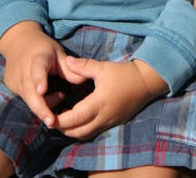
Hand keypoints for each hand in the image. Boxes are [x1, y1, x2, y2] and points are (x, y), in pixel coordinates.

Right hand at [0, 22, 84, 127]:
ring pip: (29, 99)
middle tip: (52, 122)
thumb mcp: (58, 52)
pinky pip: (26, 99)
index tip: (42, 91)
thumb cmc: (44, 49)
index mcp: (37, 58)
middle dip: (41, 108)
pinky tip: (47, 97)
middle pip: (30, 92)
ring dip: (44, 105)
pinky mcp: (12, 88)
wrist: (18, 42)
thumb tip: (83, 81)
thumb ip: (69, 68)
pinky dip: (37, 103)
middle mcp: (23, 71)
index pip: (37, 69)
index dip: (39, 80)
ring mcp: (15, 80)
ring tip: (60, 96)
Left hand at [51, 57, 166, 139]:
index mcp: (98, 103)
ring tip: (64, 120)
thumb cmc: (123, 73)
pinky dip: (84, 129)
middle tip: (53, 119)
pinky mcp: (115, 123)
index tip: (48, 115)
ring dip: (73, 131)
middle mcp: (103, 117)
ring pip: (86, 134)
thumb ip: (83, 66)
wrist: (146, 82)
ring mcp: (110, 122)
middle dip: (63, 129)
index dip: (59, 120)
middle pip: (78, 132)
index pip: (74, 118)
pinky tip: (80, 119)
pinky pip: (95, 132)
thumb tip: (66, 61)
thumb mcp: (103, 67)